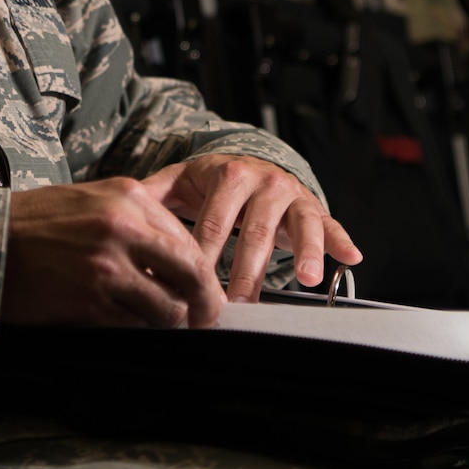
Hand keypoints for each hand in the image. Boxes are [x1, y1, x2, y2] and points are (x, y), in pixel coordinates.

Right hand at [1, 178, 226, 328]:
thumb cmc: (36, 222)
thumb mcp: (90, 200)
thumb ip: (135, 220)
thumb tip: (175, 258)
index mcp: (129, 196)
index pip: (187, 241)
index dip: (202, 273)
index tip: (204, 292)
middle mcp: (124, 228)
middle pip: (192, 274)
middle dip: (205, 303)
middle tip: (206, 321)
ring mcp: (108, 266)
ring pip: (168, 308)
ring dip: (169, 322)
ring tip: (160, 326)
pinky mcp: (90, 301)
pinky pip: (134, 324)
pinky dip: (137, 330)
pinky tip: (127, 325)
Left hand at [141, 154, 361, 302]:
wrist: (252, 163)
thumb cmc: (213, 182)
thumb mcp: (182, 181)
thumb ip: (152, 195)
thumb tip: (119, 214)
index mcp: (227, 175)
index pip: (213, 223)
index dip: (202, 258)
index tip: (191, 288)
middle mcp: (263, 181)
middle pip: (254, 231)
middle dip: (245, 271)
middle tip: (234, 305)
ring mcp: (291, 194)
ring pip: (296, 227)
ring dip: (302, 253)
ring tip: (303, 280)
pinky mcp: (313, 207)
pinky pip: (330, 224)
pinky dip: (339, 242)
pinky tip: (349, 259)